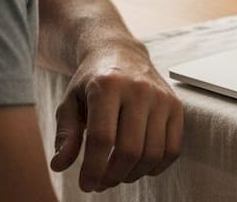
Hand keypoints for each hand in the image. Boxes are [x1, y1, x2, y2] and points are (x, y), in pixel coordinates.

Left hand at [49, 44, 183, 191]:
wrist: (121, 52)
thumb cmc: (92, 82)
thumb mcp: (70, 102)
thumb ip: (66, 134)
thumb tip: (60, 165)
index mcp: (107, 85)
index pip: (102, 138)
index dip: (93, 168)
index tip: (86, 184)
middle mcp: (138, 89)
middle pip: (129, 150)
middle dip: (113, 176)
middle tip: (100, 184)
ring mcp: (161, 97)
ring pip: (152, 153)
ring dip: (133, 175)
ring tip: (117, 176)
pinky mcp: (176, 105)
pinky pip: (172, 148)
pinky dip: (156, 167)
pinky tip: (139, 168)